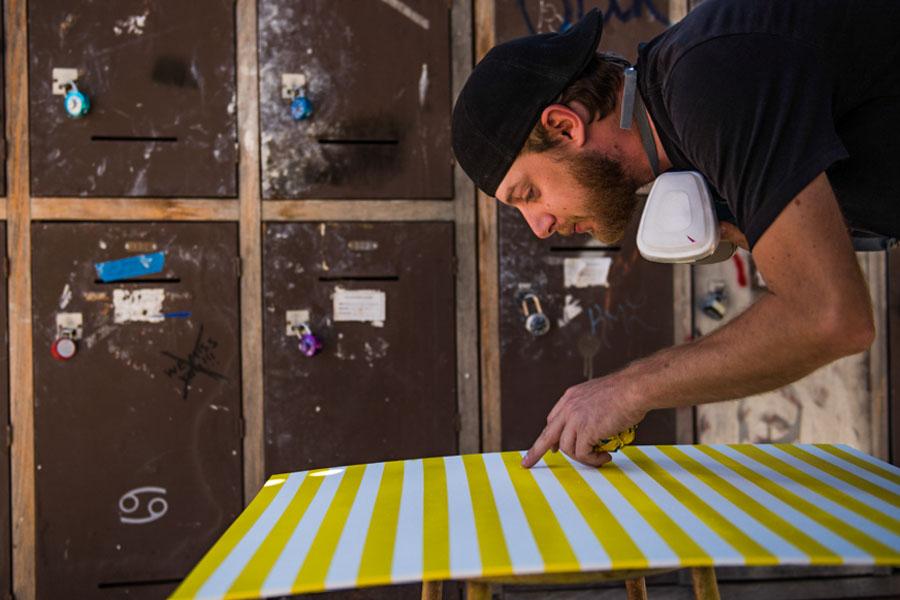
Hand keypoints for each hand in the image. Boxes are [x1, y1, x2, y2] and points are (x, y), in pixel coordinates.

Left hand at [521, 374, 647, 467]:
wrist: (634, 389)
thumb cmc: (626, 392)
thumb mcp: (600, 396)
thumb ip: (590, 409)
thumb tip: (594, 425)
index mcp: (571, 397)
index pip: (554, 419)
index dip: (552, 434)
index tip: (551, 447)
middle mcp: (569, 407)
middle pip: (547, 434)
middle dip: (535, 451)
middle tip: (527, 463)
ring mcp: (575, 419)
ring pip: (567, 448)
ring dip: (583, 458)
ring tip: (601, 457)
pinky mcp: (585, 431)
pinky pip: (582, 454)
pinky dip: (593, 460)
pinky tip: (605, 457)